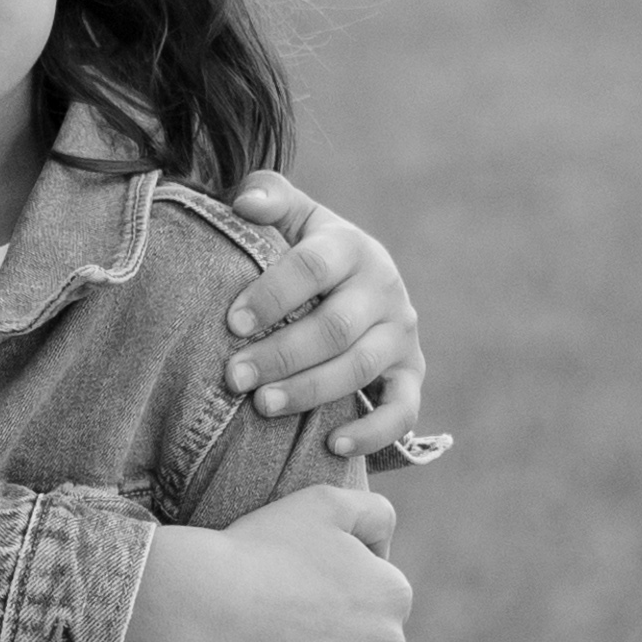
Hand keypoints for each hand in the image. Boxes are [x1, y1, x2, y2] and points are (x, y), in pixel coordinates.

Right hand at [126, 474, 405, 641]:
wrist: (203, 602)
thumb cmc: (257, 547)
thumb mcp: (323, 501)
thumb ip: (373, 512)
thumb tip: (387, 544)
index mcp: (394, 590)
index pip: (383, 600)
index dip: (343, 594)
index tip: (303, 592)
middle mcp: (391, 641)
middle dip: (347, 641)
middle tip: (290, 628)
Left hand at [224, 177, 443, 461]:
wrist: (355, 287)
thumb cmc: (305, 253)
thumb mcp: (292, 218)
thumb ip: (269, 197)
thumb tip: (246, 203)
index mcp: (350, 246)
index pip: (312, 267)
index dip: (272, 295)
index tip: (231, 324)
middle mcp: (384, 288)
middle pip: (335, 326)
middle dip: (281, 354)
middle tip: (234, 377)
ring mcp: (401, 335)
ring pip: (360, 368)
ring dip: (310, 390)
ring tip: (262, 406)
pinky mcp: (411, 375)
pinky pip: (403, 410)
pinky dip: (373, 430)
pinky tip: (334, 444)